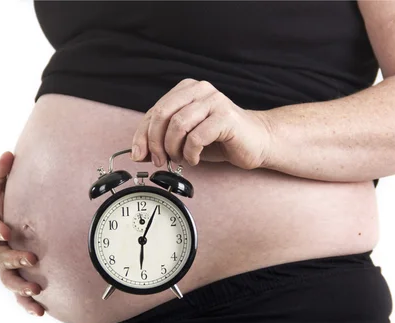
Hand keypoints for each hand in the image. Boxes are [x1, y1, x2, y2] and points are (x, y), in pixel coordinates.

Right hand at [0, 152, 43, 315]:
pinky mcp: (18, 279)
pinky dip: (27, 304)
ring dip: (21, 284)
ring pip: (8, 279)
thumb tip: (7, 155)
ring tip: (36, 287)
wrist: (17, 219)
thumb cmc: (5, 202)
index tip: (6, 230)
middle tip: (30, 257)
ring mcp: (5, 267)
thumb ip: (0, 172)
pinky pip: (20, 296)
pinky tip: (39, 311)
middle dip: (13, 258)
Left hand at [130, 78, 273, 169]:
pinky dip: (190, 153)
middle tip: (159, 160)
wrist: (256, 142)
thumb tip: (138, 153)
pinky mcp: (226, 117)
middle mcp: (200, 89)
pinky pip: (196, 137)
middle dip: (155, 142)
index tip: (140, 155)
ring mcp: (214, 101)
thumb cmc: (221, 139)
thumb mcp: (185, 139)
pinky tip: (194, 159)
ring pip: (178, 124)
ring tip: (180, 159)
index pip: (155, 111)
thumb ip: (162, 140)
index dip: (142, 135)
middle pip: (163, 114)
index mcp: (187, 89)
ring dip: (173, 149)